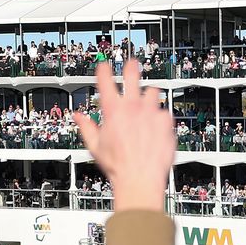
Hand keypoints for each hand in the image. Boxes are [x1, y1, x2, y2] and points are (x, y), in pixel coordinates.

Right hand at [75, 59, 173, 213]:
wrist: (140, 180)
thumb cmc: (118, 167)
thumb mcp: (95, 147)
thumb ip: (86, 127)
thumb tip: (79, 117)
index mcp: (113, 110)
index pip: (105, 79)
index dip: (103, 69)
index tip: (104, 65)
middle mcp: (133, 107)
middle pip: (133, 74)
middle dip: (131, 67)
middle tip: (132, 64)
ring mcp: (151, 112)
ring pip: (153, 91)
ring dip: (149, 95)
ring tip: (147, 104)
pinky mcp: (166, 121)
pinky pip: (165, 111)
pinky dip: (161, 117)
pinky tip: (157, 127)